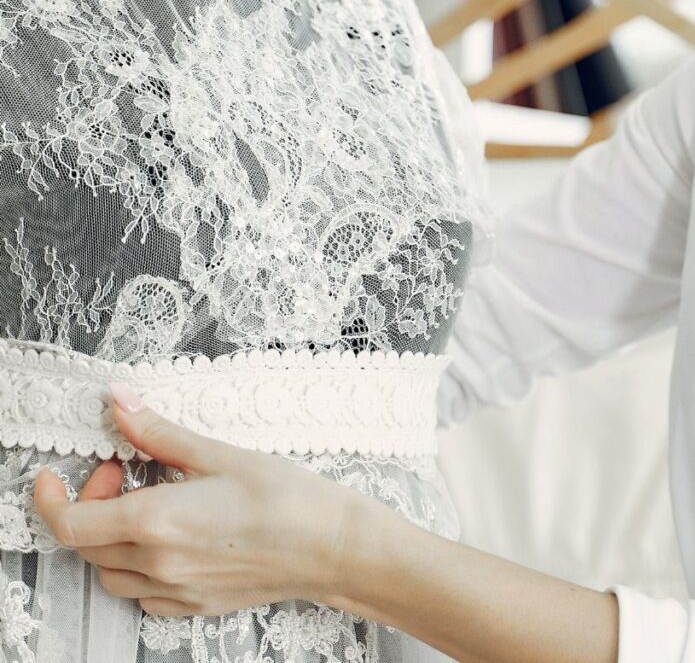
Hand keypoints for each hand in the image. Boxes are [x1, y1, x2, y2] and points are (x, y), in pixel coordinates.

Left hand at [33, 383, 359, 616]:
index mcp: (157, 521)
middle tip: (123, 470)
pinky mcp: (196, 604)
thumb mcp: (221, 453)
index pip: (70, 521)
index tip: (54, 475)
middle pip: (86, 543)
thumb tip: (121, 403)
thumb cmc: (288, 500)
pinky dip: (137, 566)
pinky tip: (169, 540)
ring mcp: (176, 589)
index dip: (49, 497)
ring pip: (109, 571)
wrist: (333, 546)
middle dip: (90, 503)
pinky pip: (142, 593)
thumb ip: (160, 432)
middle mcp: (158, 563)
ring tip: (147, 504)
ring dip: (110, 537)